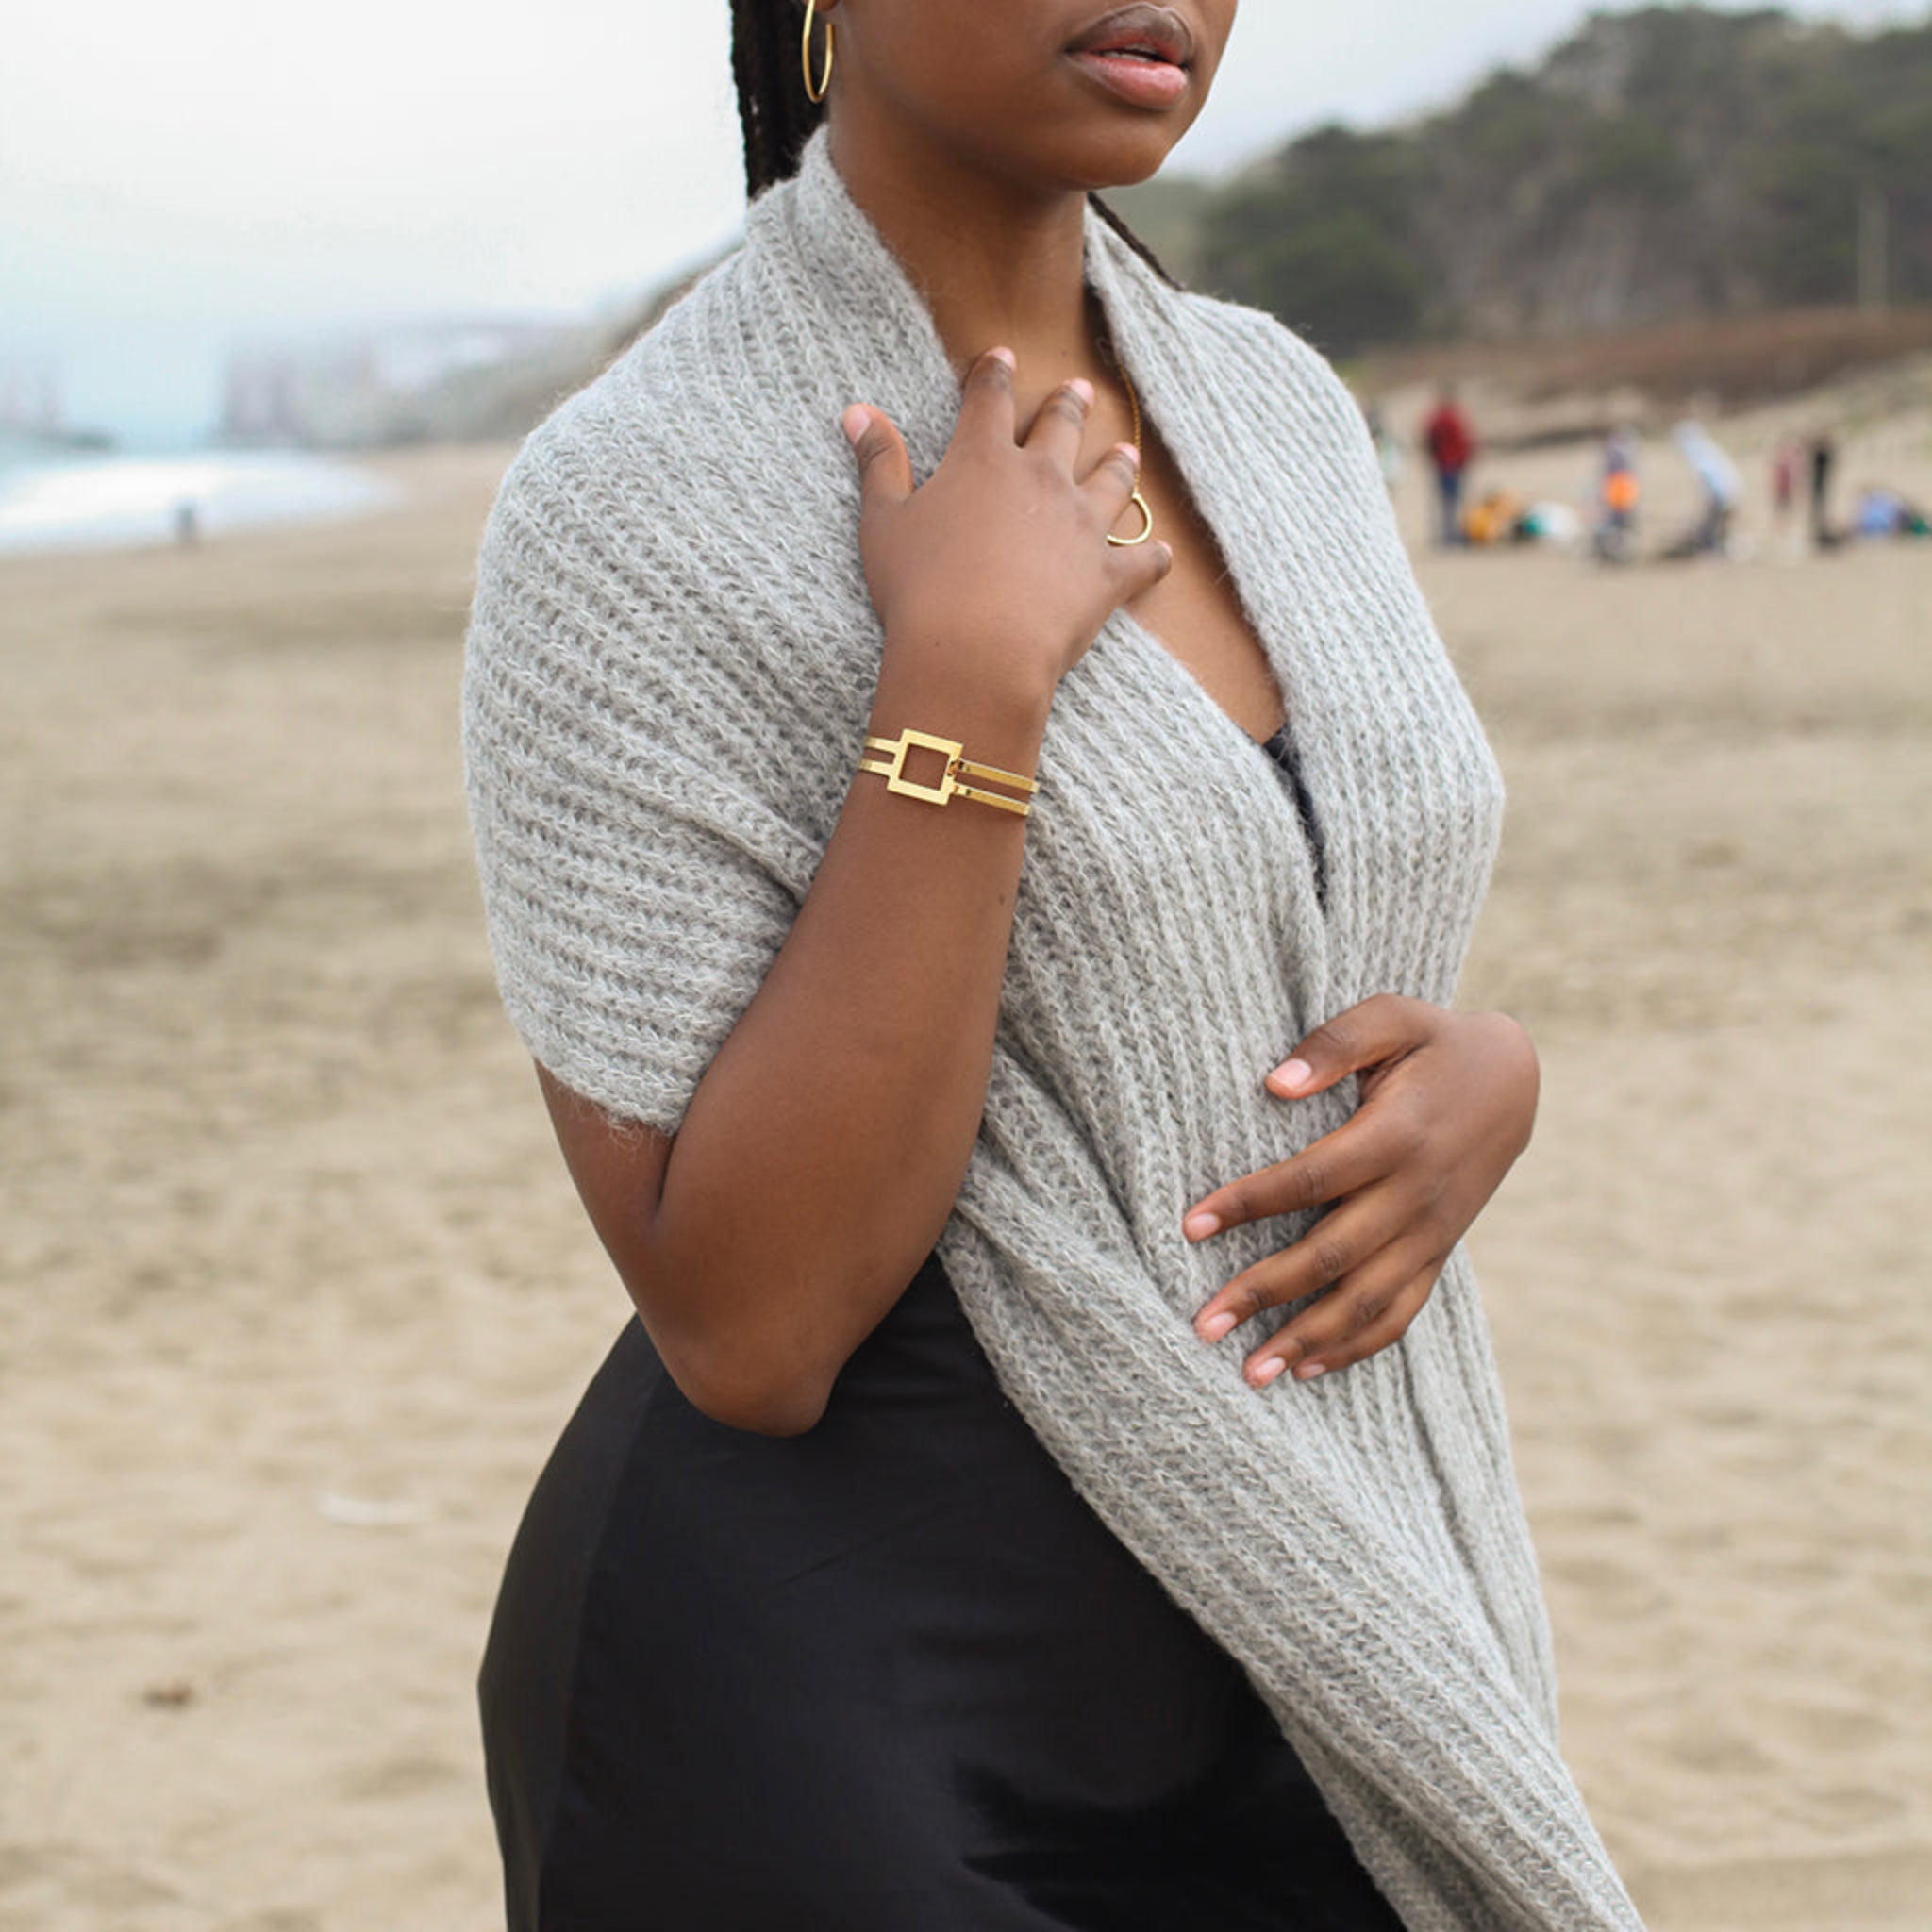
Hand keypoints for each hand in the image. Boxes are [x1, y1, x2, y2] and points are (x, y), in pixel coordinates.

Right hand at [844, 348, 1172, 701]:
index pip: (989, 401)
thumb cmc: (919, 589)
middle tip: (1079, 390)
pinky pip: (1142, 561)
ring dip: (1118, 466)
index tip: (1001, 357)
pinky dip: (1154, 558)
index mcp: (983, 460)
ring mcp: (1082, 526)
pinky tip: (1163, 554)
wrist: (974, 651)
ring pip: (1111, 483)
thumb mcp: (884, 523)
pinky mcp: (1107, 576)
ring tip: (1126, 454)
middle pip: (1062, 429)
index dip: (994, 375)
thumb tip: (857, 411)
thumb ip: (879, 463)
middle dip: (1068, 406)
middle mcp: (1041, 480)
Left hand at [1183, 997, 1538, 1386]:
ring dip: (1305, 1340)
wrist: (1514, 1081)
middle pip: (1332, 1255)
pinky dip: (1355, 1347)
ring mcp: (1430, 1232)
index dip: (1248, 1203)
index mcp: (1397, 1136)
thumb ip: (1334, 1043)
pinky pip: (1400, 1312)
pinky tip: (1305, 1369)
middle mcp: (1415, 1194)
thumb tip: (1275, 1083)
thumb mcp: (1392, 1017)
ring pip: (1365, 1300)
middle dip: (1264, 1292)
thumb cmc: (1435, 1042)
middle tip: (1202, 1322)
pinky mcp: (1437, 1252)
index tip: (1190, 1225)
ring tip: (1248, 1373)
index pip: (1311, 1179)